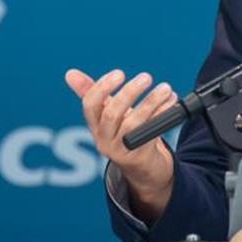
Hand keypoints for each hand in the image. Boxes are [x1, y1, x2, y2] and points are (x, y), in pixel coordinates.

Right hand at [65, 68, 176, 212]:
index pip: (90, 105)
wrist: (143, 168)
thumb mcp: (108, 113)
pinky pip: (151, 132)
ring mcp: (121, 150)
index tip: (120, 73)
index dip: (102, 87)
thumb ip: (93, 93)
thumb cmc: (124, 133)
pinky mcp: (139, 156)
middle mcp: (104, 139)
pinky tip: (171, 102)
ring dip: (151, 102)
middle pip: (112, 114)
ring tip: (165, 88)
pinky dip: (162, 114)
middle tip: (146, 77)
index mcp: (95, 125)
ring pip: (134, 123)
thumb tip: (70, 73)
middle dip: (129, 93)